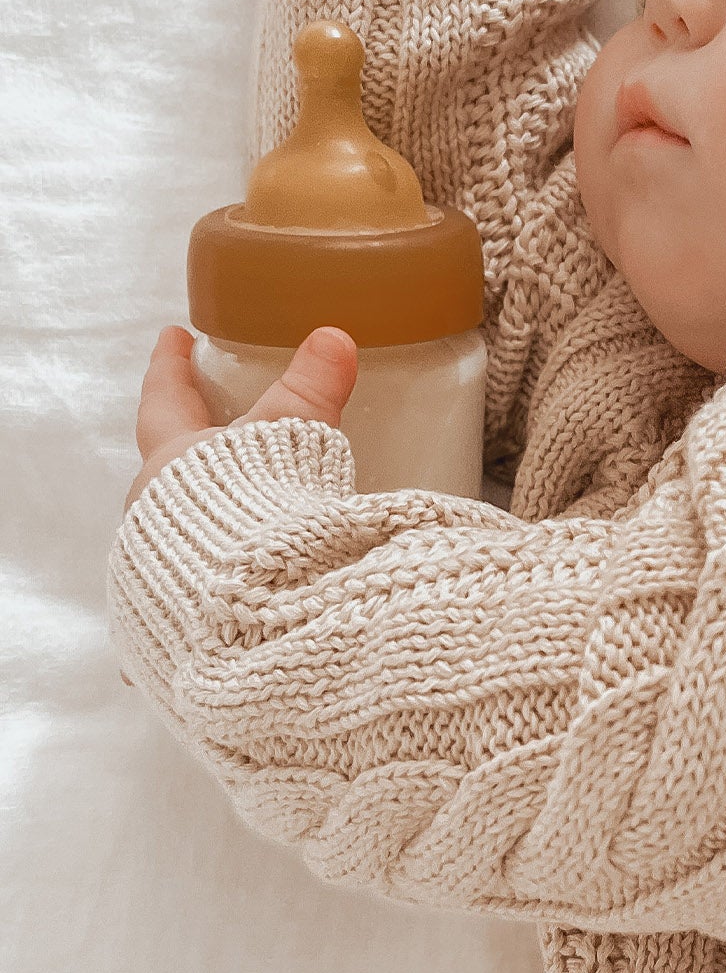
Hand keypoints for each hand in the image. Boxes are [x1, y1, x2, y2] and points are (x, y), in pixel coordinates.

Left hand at [118, 325, 359, 683]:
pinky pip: (170, 611)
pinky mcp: (159, 634)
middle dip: (180, 459)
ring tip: (217, 531)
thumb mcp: (293, 447)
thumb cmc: (259, 523)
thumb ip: (311, 392)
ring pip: (162, 541)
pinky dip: (187, 604)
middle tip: (203, 442)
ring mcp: (147, 580)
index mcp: (169, 467)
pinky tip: (201, 617)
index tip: (173, 338)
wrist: (247, 623)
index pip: (166, 402)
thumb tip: (332, 338)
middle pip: (158, 476)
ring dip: (188, 530)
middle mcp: (145, 520)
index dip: (172, 368)